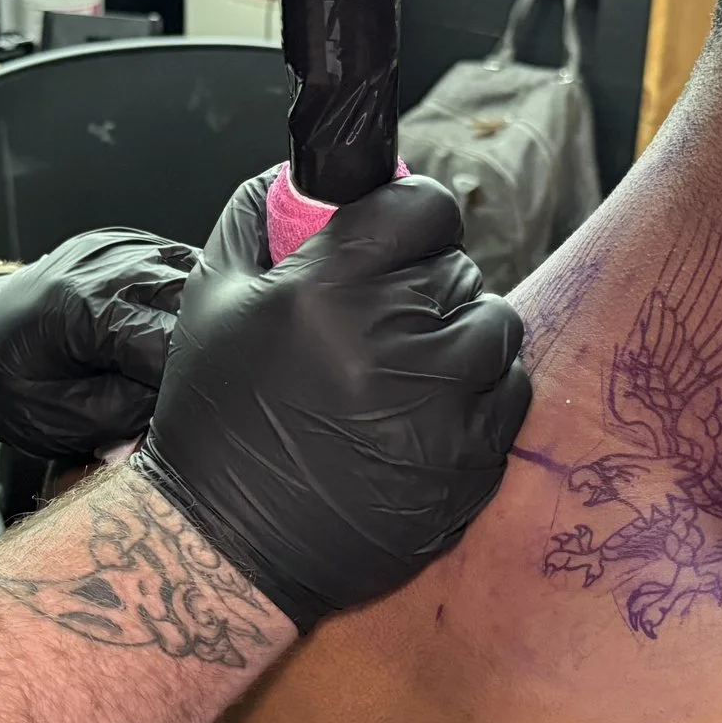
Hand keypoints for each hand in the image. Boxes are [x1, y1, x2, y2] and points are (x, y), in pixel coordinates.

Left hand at [0, 230, 196, 457]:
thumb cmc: (0, 381)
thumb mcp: (54, 423)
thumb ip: (125, 415)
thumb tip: (184, 407)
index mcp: (84, 308)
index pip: (173, 346)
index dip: (190, 387)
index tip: (190, 416)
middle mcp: (109, 265)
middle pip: (196, 306)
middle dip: (204, 355)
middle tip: (186, 396)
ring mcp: (123, 247)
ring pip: (199, 279)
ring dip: (204, 323)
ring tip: (188, 365)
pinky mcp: (131, 244)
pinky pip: (183, 267)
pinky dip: (191, 302)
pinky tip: (181, 331)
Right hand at [131, 170, 533, 631]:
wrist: (226, 547)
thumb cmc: (214, 421)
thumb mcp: (211, 299)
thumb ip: (256, 216)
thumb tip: (303, 175)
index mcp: (329, 290)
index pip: (424, 208)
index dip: (413, 215)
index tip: (398, 236)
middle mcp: (394, 342)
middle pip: (459, 267)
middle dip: (426, 280)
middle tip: (385, 316)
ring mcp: (441, 408)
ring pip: (496, 325)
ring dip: (461, 332)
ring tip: (412, 362)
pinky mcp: (470, 464)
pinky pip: (510, 392)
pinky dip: (480, 391)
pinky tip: (429, 409)